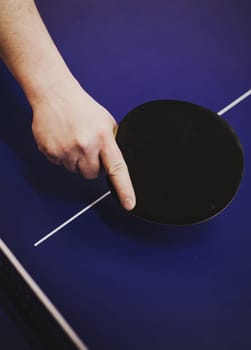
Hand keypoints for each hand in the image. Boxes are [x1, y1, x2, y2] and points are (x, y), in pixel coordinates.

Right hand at [31, 76, 135, 210]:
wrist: (54, 94)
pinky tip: (62, 140)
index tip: (129, 204)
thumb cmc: (81, 107)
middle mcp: (85, 145)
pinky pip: (59, 165)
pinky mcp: (50, 151)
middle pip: (92, 174)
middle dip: (91, 165)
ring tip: (73, 140)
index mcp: (103, 137)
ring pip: (75, 171)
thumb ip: (112, 142)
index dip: (124, 189)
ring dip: (76, 160)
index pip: (117, 168)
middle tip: (87, 147)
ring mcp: (66, 150)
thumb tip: (115, 161)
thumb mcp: (105, 121)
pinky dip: (62, 156)